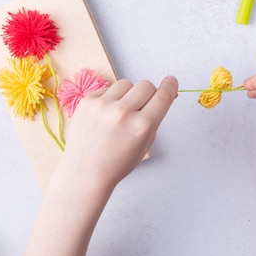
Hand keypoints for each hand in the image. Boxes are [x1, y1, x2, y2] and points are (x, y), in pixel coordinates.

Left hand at [59, 76, 178, 190]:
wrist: (85, 173)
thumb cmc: (116, 163)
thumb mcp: (145, 144)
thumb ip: (155, 119)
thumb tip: (163, 94)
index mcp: (142, 126)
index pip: (163, 95)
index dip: (170, 86)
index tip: (171, 81)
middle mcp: (123, 113)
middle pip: (146, 85)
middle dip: (148, 94)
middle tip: (141, 107)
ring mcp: (102, 105)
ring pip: (126, 83)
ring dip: (128, 94)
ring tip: (120, 113)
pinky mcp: (87, 102)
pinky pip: (107, 89)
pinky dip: (109, 99)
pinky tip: (105, 116)